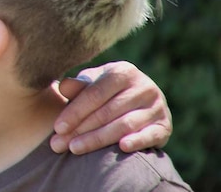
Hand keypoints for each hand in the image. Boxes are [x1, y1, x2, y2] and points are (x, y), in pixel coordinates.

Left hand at [49, 61, 171, 154]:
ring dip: (98, 139)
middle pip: (106, 112)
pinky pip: (150, 135)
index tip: (57, 127)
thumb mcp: (92, 84)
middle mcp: (143, 86)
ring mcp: (157, 106)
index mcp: (123, 71)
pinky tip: (122, 147)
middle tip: (59, 144)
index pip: (94, 94)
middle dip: (80, 129)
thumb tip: (62, 86)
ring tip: (74, 149)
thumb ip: (78, 86)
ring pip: (124, 125)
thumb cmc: (105, 93)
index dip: (74, 111)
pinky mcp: (165, 125)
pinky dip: (137, 141)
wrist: (137, 102)